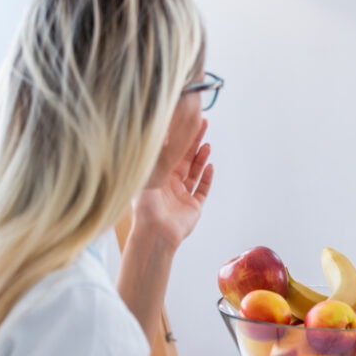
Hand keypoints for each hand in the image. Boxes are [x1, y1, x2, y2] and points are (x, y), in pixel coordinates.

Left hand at [132, 118, 212, 250]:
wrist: (154, 233)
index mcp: (157, 176)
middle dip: (194, 142)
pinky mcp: (193, 207)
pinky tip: (209, 167)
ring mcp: (182, 195)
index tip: (188, 122)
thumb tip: (162, 132)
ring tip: (207, 146)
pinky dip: (207, 178)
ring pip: (195, 172)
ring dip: (201, 158)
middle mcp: (170, 184)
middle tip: (203, 124)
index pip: (171, 152)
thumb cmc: (146, 206)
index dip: (181, 137)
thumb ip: (158, 155)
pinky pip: (202, 190)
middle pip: (185, 158)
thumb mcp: (149, 175)